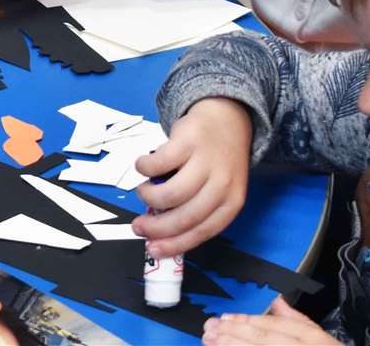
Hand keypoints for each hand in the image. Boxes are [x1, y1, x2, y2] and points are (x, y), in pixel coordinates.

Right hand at [133, 98, 252, 257]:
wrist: (226, 119)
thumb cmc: (217, 161)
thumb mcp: (217, 188)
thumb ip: (195, 209)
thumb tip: (160, 234)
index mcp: (232, 202)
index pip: (202, 231)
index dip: (175, 244)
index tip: (152, 250)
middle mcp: (222, 184)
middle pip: (185, 216)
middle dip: (156, 228)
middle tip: (138, 226)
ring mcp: (205, 161)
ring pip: (171, 194)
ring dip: (149, 197)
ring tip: (143, 191)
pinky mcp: (188, 140)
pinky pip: (159, 162)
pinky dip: (144, 168)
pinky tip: (142, 166)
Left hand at [202, 298, 333, 343]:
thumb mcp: (323, 340)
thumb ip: (298, 322)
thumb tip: (277, 302)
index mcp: (313, 341)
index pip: (276, 327)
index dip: (247, 321)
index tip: (224, 318)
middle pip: (264, 341)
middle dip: (233, 333)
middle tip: (209, 329)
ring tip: (210, 343)